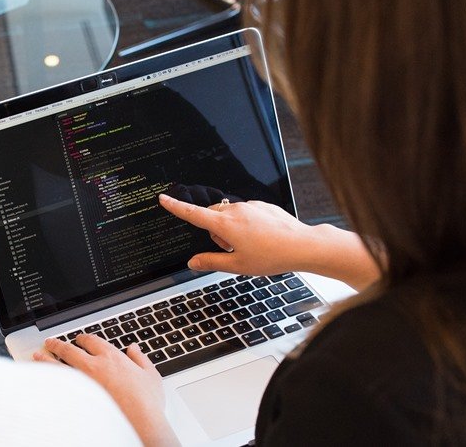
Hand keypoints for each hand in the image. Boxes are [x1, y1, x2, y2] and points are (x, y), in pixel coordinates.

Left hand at [33, 335, 178, 446]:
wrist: (139, 422)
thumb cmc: (146, 402)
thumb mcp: (150, 375)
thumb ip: (140, 359)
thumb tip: (134, 349)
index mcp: (111, 357)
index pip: (92, 341)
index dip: (83, 338)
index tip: (79, 339)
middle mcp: (93, 366)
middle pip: (69, 350)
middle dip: (58, 344)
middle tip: (50, 342)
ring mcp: (82, 382)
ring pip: (58, 365)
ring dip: (46, 358)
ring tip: (38, 355)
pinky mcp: (76, 398)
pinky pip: (57, 385)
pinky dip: (47, 379)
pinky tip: (42, 379)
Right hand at [158, 193, 379, 289]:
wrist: (302, 246)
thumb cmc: (272, 256)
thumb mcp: (237, 266)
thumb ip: (211, 262)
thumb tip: (193, 262)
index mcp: (225, 225)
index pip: (193, 214)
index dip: (176, 207)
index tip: (163, 199)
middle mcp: (236, 210)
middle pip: (212, 216)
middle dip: (215, 231)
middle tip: (231, 250)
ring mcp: (250, 206)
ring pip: (229, 215)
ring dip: (231, 228)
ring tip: (251, 246)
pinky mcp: (262, 205)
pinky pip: (246, 212)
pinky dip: (247, 224)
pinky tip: (262, 238)